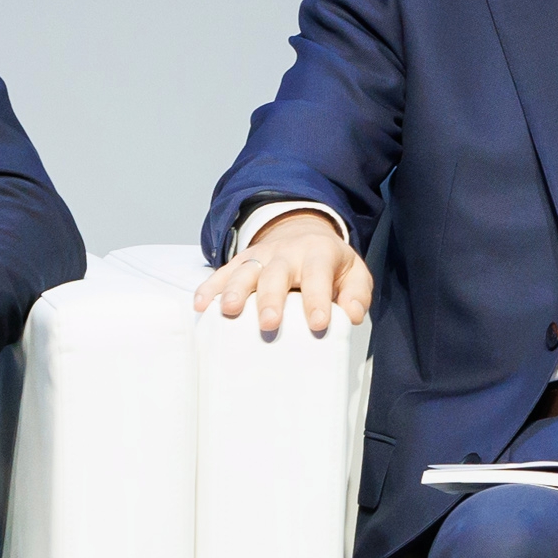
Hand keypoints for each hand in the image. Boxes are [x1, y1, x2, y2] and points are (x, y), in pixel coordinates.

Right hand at [193, 207, 373, 335]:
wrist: (303, 233)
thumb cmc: (330, 264)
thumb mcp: (354, 272)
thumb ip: (357, 293)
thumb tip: (353, 315)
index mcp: (318, 253)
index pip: (318, 275)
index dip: (317, 299)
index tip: (319, 324)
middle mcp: (287, 252)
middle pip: (276, 274)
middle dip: (271, 299)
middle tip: (270, 324)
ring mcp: (260, 256)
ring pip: (245, 272)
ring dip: (234, 291)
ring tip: (228, 312)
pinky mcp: (241, 262)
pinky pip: (222, 273)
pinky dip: (209, 288)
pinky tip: (200, 305)